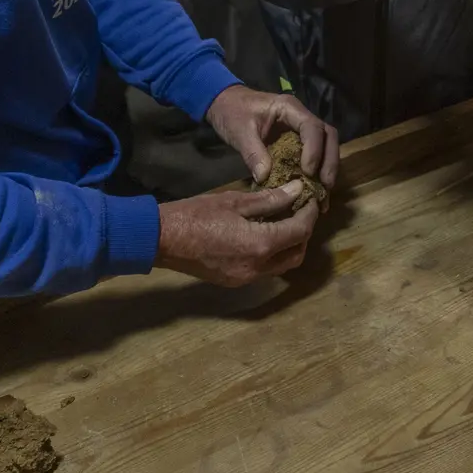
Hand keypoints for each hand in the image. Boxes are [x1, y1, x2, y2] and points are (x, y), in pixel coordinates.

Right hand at [155, 187, 317, 286]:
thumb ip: (270, 199)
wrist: (162, 240)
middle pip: (296, 254)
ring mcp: (246, 279)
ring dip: (289, 246)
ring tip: (284, 221)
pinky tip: (264, 234)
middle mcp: (258, 267)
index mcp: (261, 244)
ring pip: (281, 266)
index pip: (300, 231)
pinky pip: (264, 270)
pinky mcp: (235, 281)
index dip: (310, 213)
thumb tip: (298, 190)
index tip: (311, 198)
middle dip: (304, 234)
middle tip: (300, 211)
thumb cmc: (197, 214)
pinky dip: (272, 254)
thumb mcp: (235, 201)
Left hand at [204, 83, 337, 189]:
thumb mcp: (240, 131)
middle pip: (328, 135)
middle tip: (326, 184)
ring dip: (327, 166)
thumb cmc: (232, 112)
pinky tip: (314, 188)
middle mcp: (300, 117)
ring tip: (323, 190)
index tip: (307, 172)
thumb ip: (253, 153)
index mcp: (289, 108)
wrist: (224, 103)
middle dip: (329, 160)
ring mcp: (299, 129)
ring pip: (325, 144)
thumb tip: (265, 177)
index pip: (312, 127)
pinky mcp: (295, 140)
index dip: (314, 150)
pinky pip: (313, 153)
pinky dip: (317, 170)